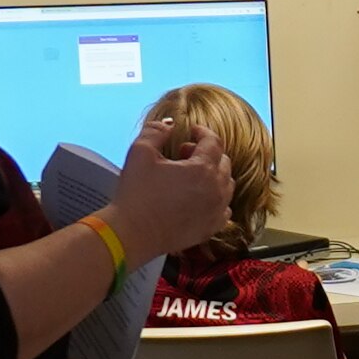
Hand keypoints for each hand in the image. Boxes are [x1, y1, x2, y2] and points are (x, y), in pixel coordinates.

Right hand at [109, 122, 233, 257]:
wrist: (133, 234)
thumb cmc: (136, 195)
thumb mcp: (140, 153)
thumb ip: (156, 131)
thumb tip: (169, 124)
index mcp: (202, 169)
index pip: (213, 141)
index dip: (202, 132)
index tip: (192, 132)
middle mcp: (216, 190)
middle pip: (223, 162)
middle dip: (206, 153)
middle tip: (184, 154)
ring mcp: (216, 211)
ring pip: (226, 184)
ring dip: (213, 174)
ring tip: (190, 176)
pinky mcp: (211, 228)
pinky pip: (224, 208)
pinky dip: (216, 198)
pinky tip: (198, 197)